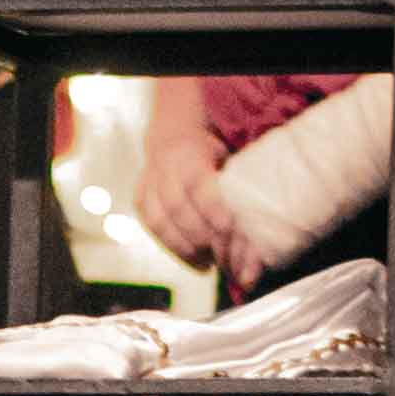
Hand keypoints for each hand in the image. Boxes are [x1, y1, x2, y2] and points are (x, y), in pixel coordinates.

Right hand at [137, 86, 248, 280]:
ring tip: (207, 261)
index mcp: (189, 154)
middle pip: (177, 209)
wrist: (172, 134)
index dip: (213, 211)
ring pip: (159, 221)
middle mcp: (164, 168)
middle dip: (200, 236)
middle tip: (222, 255)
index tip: (228, 232)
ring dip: (184, 246)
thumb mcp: (227, 157)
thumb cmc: (212, 151)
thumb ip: (235, 185)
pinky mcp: (140, 198)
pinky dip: (172, 247)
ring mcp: (148, 184)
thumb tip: (254, 224)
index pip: (199, 187)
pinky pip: (151, 227)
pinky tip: (193, 259)